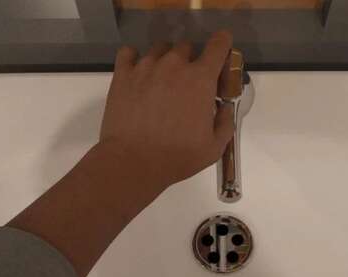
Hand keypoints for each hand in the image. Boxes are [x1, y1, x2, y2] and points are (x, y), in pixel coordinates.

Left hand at [99, 31, 236, 192]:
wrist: (133, 161)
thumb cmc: (177, 156)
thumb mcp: (214, 147)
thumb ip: (225, 122)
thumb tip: (223, 106)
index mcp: (200, 79)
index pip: (218, 45)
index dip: (222, 44)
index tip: (220, 53)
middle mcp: (174, 65)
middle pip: (187, 47)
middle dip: (191, 61)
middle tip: (187, 84)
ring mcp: (146, 66)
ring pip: (160, 49)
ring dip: (165, 59)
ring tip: (161, 81)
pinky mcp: (123, 74)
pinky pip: (128, 53)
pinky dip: (135, 59)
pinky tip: (138, 74)